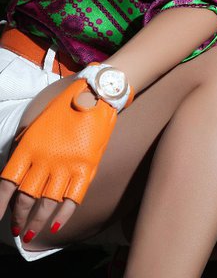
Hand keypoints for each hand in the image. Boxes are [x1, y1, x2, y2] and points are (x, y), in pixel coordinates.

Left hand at [0, 78, 116, 239]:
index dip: (0, 204)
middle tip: (17, 228)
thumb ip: (25, 146)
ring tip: (30, 234)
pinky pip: (72, 199)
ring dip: (36, 222)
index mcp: (29, 147)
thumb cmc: (64, 106)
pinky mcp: (87, 168)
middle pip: (25, 198)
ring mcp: (66, 166)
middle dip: (19, 218)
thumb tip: (16, 171)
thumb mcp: (36, 123)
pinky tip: (54, 226)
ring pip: (46, 204)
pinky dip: (63, 216)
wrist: (96, 94)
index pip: (7, 183)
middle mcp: (44, 159)